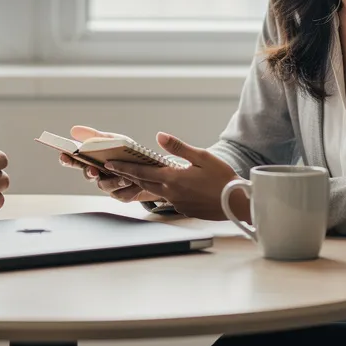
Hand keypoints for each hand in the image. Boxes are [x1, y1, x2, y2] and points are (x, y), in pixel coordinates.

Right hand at [59, 125, 161, 203]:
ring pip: (106, 186)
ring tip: (125, 177)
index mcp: (93, 161)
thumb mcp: (114, 140)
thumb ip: (95, 136)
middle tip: (93, 170)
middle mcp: (98, 175)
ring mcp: (109, 187)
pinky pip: (122, 195)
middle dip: (90, 173)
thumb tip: (73, 130)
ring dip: (114, 181)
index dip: (68, 159)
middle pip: (88, 175)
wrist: (151, 167)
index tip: (63, 154)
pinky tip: (136, 184)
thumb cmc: (128, 152)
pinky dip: (129, 189)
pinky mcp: (122, 196)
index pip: (76, 161)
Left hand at [102, 133, 241, 220]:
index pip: (142, 172)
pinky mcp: (184, 209)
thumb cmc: (222, 178)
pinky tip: (162, 186)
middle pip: (143, 183)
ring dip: (141, 183)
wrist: (236, 203)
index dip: (124, 167)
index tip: (109, 164)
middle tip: (111, 169)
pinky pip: (167, 199)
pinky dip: (160, 191)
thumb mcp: (202, 157)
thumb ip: (179, 148)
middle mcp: (171, 193)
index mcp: (173, 178)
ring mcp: (177, 203)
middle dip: (127, 175)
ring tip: (130, 176)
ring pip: (154, 191)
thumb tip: (160, 136)